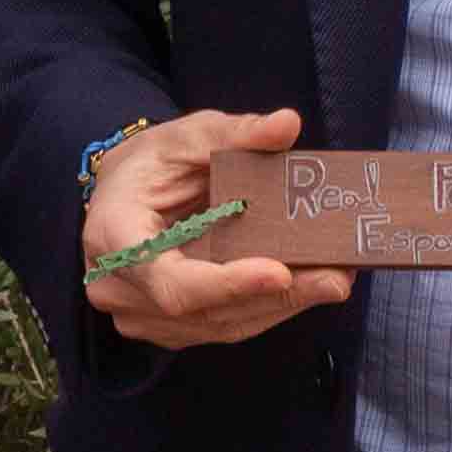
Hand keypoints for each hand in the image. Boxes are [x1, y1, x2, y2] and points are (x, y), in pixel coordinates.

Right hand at [82, 105, 355, 348]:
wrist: (123, 194)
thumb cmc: (151, 163)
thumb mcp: (188, 136)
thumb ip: (235, 134)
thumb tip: (286, 124)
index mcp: (114, 237)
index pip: (170, 280)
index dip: (226, 284)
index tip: (280, 272)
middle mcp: (119, 288)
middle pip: (204, 310)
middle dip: (276, 297)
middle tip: (337, 277)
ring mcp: (140, 315)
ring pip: (220, 325)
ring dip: (281, 306)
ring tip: (334, 279)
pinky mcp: (166, 327)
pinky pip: (223, 326)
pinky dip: (267, 309)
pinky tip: (307, 288)